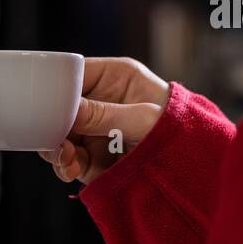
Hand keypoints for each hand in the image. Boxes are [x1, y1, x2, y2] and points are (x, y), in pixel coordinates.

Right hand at [40, 57, 170, 184]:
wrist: (200, 166)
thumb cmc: (182, 128)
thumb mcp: (142, 118)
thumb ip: (103, 115)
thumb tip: (64, 112)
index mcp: (113, 78)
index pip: (73, 74)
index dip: (54, 85)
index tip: (42, 101)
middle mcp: (99, 102)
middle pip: (60, 109)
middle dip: (53, 125)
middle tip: (56, 139)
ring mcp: (95, 130)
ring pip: (59, 136)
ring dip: (57, 150)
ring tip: (67, 159)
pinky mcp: (94, 156)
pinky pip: (69, 160)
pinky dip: (66, 166)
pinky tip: (72, 169)